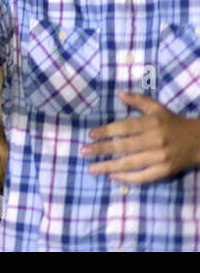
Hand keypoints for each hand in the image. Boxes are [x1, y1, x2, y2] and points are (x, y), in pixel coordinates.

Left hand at [83, 93, 199, 183]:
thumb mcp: (157, 108)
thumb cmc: (172, 122)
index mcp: (151, 123)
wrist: (198, 141)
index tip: (91, 135)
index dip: (106, 131)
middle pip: (123, 146)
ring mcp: (160, 158)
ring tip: (91, 169)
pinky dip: (127, 178)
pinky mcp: (165, 171)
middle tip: (84, 151)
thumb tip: (119, 94)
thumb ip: (138, 100)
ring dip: (109, 167)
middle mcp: (155, 140)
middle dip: (101, 149)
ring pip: (130, 163)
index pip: (124, 127)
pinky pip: (143, 177)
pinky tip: (112, 176)